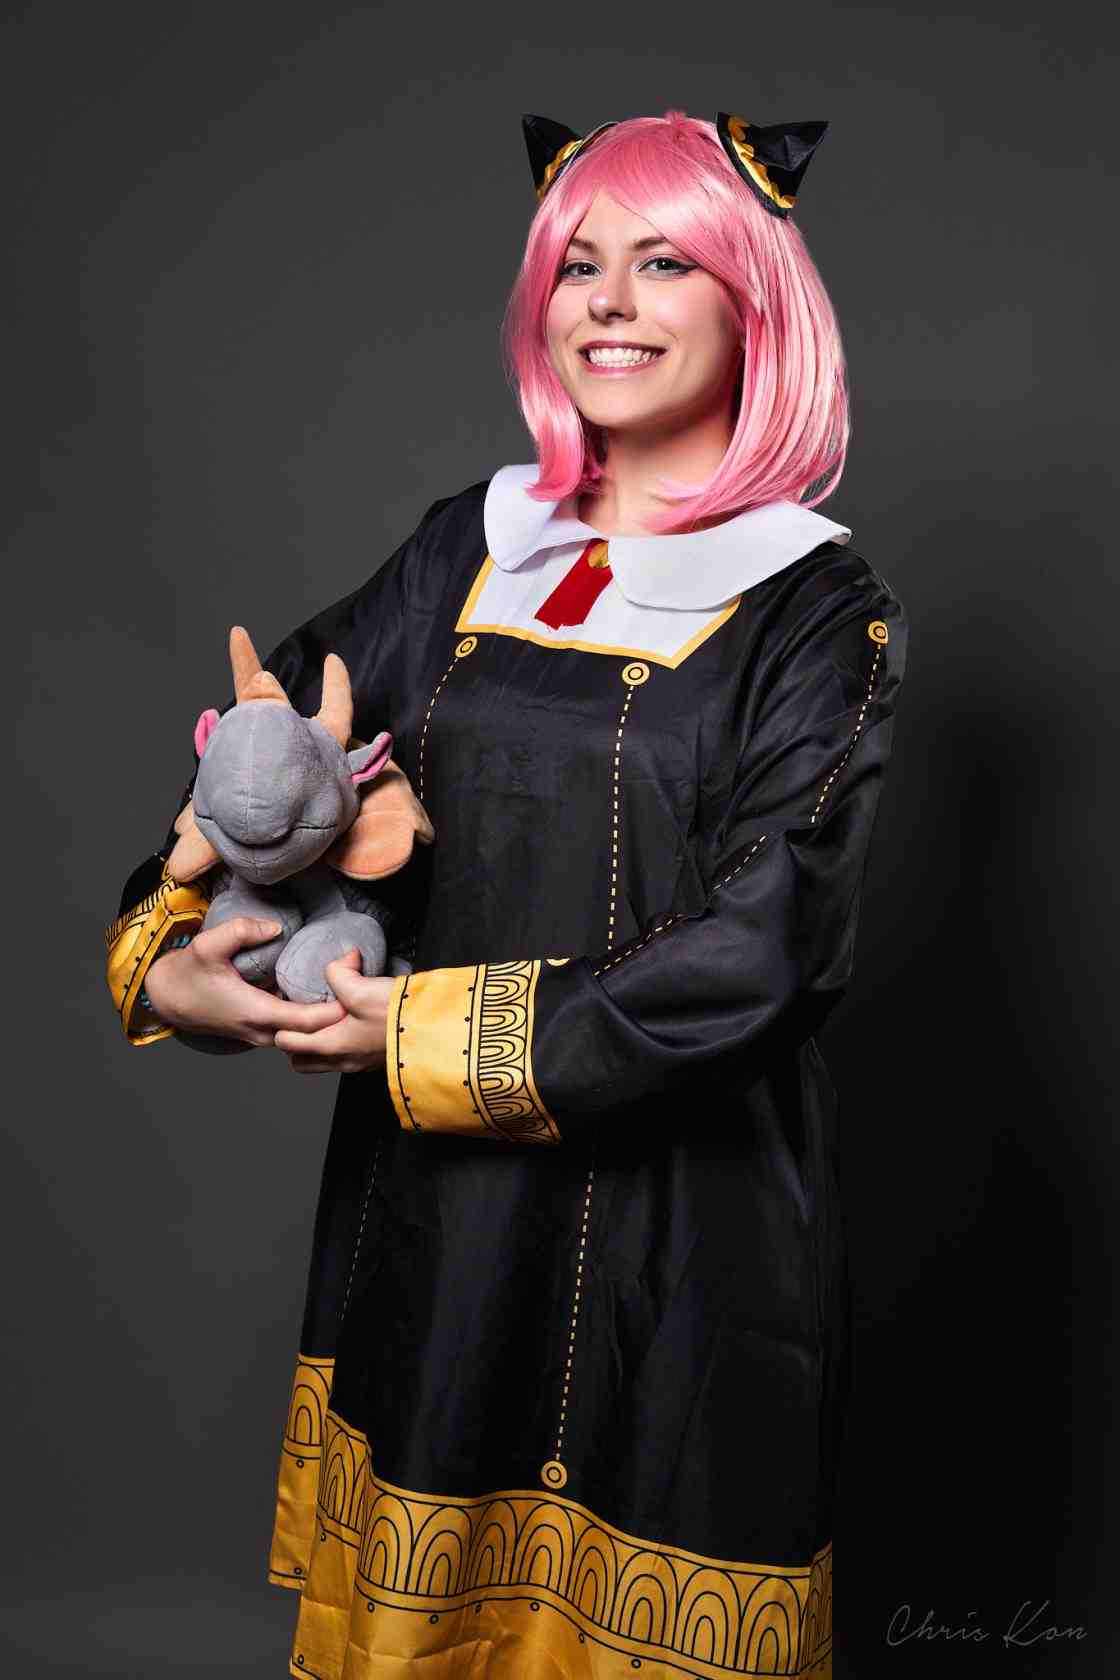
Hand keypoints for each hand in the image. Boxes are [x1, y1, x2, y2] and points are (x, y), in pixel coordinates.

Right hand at [143, 917, 348, 1047]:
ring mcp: (261, 1035)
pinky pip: (292, 1030)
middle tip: (360, 983)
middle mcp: (262, 1031)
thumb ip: (240, 931)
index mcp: (256, 1012)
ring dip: (325, 1017)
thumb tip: (275, 927)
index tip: (355, 991)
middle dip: (338, 1013)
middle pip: (312, 1033)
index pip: (306, 1022)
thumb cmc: (187, 973)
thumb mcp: (207, 945)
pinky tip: (323, 992)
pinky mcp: (260, 1032)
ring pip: (303, 1034)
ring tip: (347, 986)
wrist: (167, 998)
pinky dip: (310, 1017)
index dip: (334, 1011)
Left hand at [273, 948, 396, 1073]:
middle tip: (302, 1017)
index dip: (281, 1022)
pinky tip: (354, 1025)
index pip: (286, 1041)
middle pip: (300, 1061)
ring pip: (323, 1062)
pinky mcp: (377, 1060)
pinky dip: (342, 1046)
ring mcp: (360, 1064)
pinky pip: (347, 1059)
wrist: (438, 1032)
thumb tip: (343, 960)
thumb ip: (339, 973)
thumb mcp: (362, 988)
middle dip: (295, 1042)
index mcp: (332, 1044)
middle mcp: (343, 1060)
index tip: (287, 1005)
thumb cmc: (399, 1016)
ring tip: (327, 1021)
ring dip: (319, 1046)